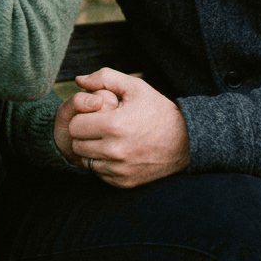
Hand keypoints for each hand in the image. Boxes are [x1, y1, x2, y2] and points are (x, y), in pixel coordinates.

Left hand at [68, 68, 189, 187]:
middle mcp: (115, 151)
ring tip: (106, 138)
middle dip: (84, 134)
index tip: (93, 114)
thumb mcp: (135, 86)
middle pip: (77, 145)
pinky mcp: (124, 182)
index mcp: (114, 125)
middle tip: (97, 126)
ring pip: (86, 161)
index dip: (82, 117)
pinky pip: (99, 174)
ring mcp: (120, 170)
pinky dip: (103, 163)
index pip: (75, 126)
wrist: (184, 141)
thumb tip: (78, 80)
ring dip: (91, 150)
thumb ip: (104, 78)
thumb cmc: (157, 110)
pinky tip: (115, 152)